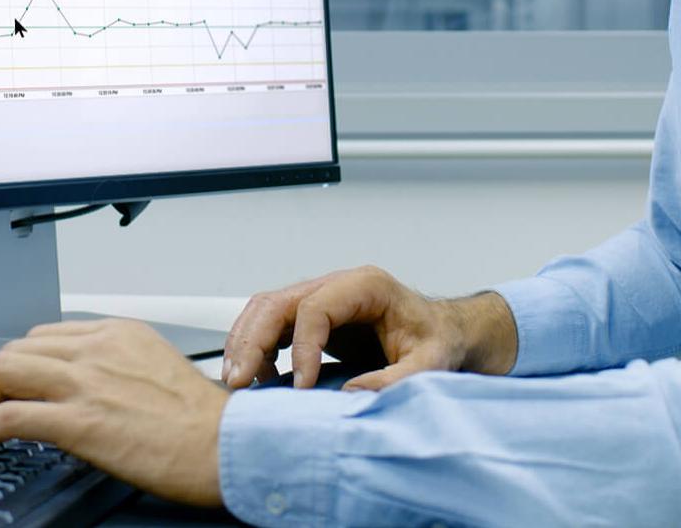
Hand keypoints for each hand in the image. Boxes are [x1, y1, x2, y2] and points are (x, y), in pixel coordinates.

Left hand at [0, 319, 227, 506]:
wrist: (223, 446)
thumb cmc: (203, 420)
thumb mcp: (158, 368)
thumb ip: (119, 366)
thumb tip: (90, 387)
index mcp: (119, 333)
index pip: (48, 335)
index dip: (21, 359)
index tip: (13, 378)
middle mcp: (97, 349)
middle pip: (18, 349)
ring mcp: (85, 382)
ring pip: (4, 372)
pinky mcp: (76, 422)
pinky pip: (6, 417)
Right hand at [220, 265, 517, 391]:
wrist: (443, 332)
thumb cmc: (438, 341)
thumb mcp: (430, 362)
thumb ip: (397, 379)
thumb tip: (351, 396)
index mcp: (366, 286)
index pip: (314, 308)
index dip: (302, 347)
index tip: (302, 387)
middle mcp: (337, 285)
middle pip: (278, 302)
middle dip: (253, 341)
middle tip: (240, 381)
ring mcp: (322, 298)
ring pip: (266, 309)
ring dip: (246, 343)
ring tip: (237, 381)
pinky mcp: (312, 316)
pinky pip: (272, 324)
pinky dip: (256, 347)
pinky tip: (257, 378)